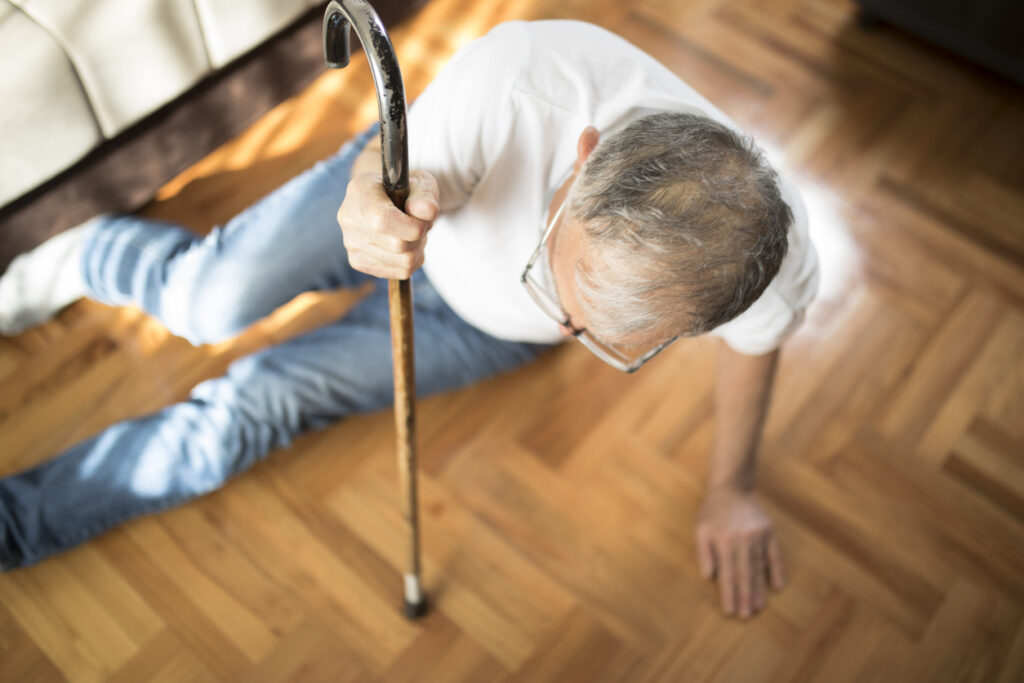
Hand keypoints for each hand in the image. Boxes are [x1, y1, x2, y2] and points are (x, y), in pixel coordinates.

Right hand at [337, 170, 438, 278]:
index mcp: (359, 191)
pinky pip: (400, 271)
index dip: (411, 226)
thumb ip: (426, 196)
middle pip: (397, 244)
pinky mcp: (359, 262)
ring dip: (418, 249)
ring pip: (403, 261)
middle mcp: (349, 218)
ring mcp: (351, 243)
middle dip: (419, 236)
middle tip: (421, 223)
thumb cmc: (406, 190)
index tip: (424, 220)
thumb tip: (426, 211)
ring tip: (412, 233)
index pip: (382, 220)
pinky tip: (406, 245)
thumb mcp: (421, 183)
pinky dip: (412, 261)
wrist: (390, 200)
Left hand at [695, 486, 784, 617]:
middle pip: (744, 574)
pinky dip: (776, 571)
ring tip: (758, 607)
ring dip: (759, 589)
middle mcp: (742, 541)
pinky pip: (774, 555)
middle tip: (746, 615)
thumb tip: (708, 577)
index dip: (728, 594)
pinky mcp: (769, 532)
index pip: (726, 574)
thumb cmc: (713, 512)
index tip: (730, 611)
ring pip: (759, 567)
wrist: (732, 488)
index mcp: (723, 542)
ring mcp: (758, 536)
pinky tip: (777, 586)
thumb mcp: (701, 530)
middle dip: (745, 597)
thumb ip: (703, 553)